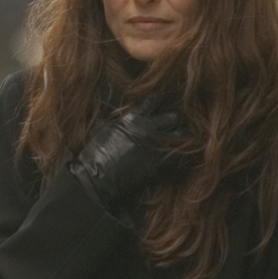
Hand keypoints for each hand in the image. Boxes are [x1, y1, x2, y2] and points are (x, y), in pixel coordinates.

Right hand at [65, 94, 186, 208]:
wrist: (96, 178)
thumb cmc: (95, 155)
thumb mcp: (103, 129)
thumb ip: (118, 120)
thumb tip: (122, 114)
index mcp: (133, 118)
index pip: (155, 102)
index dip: (164, 100)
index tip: (170, 100)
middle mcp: (148, 129)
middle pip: (173, 117)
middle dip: (176, 121)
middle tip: (176, 126)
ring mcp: (155, 147)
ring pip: (181, 136)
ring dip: (182, 138)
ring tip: (182, 142)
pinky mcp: (160, 165)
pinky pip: (180, 158)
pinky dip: (182, 158)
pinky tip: (182, 160)